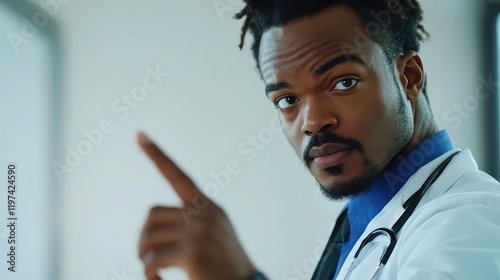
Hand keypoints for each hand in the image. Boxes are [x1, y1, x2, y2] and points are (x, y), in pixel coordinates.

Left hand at [137, 132, 256, 279]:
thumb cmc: (225, 269)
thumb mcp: (213, 237)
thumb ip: (191, 223)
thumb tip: (153, 224)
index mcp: (209, 207)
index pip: (179, 175)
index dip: (157, 155)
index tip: (139, 134)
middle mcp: (205, 213)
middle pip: (152, 214)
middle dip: (144, 238)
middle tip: (147, 258)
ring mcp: (200, 231)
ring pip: (148, 237)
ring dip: (144, 257)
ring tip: (154, 272)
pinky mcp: (193, 251)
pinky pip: (152, 259)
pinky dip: (148, 273)